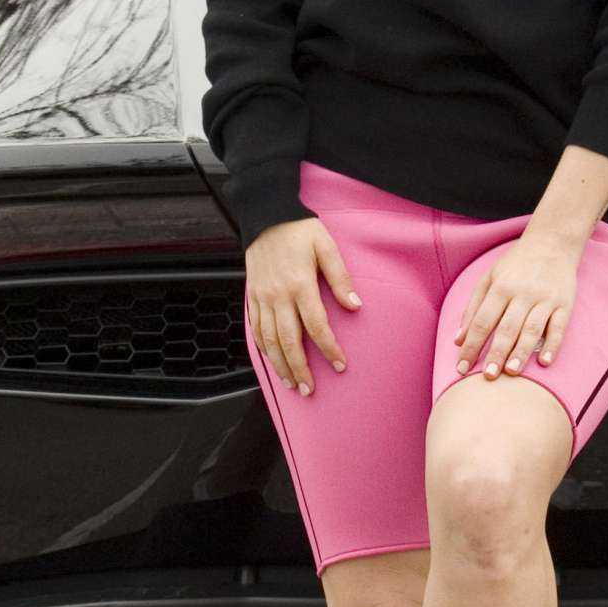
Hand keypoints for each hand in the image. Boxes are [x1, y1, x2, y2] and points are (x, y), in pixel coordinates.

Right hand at [245, 217, 363, 396]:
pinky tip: (272, 362)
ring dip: (280, 365)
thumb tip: (355, 306)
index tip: (339, 365)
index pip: (316, 325)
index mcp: (300, 284)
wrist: (265, 216)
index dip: (328, 348)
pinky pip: (255, 328)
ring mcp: (262, 297)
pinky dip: (263, 349)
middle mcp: (278, 295)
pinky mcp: (252, 296)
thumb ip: (340, 278)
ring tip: (292, 384)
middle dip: (300, 368)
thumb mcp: (326, 246)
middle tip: (310, 390)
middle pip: (288, 341)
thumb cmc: (300, 230)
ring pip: (269, 340)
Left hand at [452, 230, 579, 379]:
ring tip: (512, 371)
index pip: (482, 322)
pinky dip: (552, 344)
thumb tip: (458, 340)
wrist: (552, 243)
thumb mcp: (489, 278)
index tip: (462, 368)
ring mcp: (545, 299)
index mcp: (500, 287)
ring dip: (521, 352)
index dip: (472, 346)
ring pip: (532, 329)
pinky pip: (559, 327)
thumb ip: (472, 308)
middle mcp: (522, 293)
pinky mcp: (564, 303)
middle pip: (507, 328)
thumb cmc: (516, 264)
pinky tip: (544, 361)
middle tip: (488, 376)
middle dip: (496, 353)